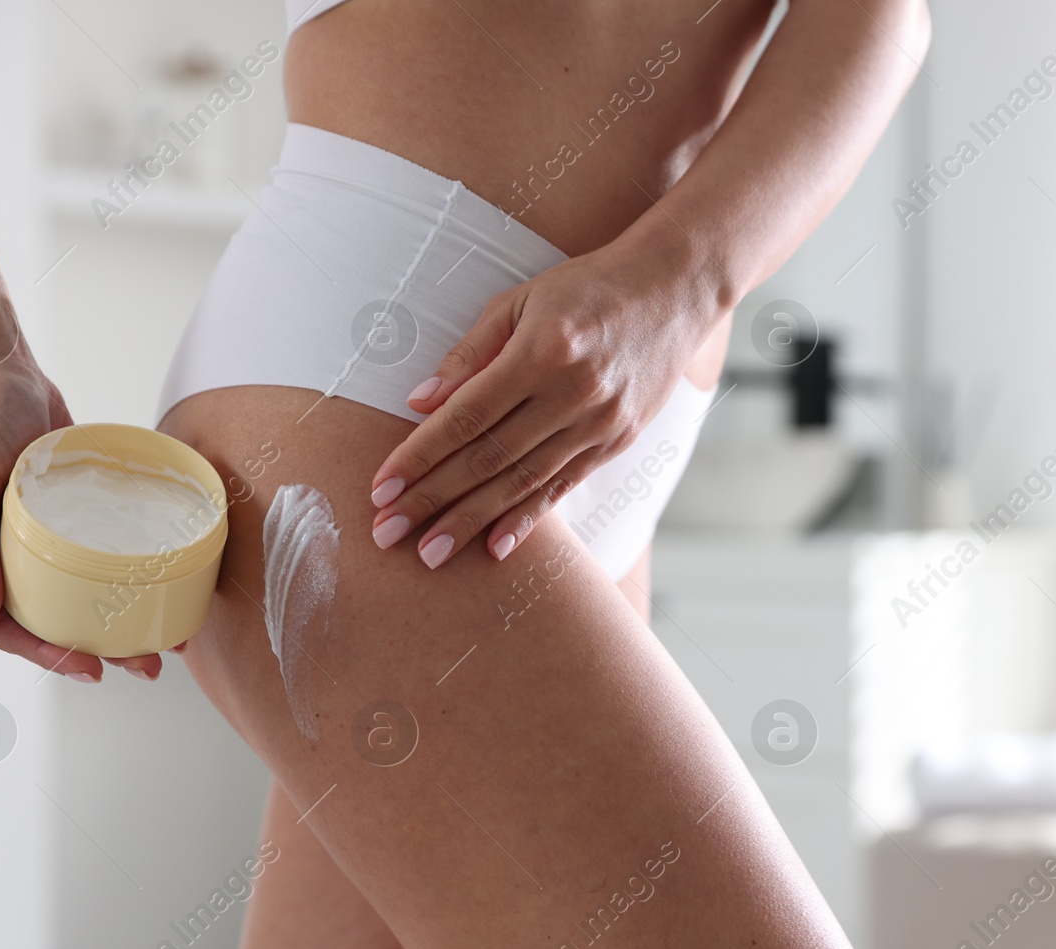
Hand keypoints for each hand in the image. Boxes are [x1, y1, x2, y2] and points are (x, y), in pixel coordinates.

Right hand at [0, 358, 164, 680]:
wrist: (0, 371)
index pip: (5, 627)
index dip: (46, 655)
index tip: (89, 668)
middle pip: (46, 621)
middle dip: (95, 651)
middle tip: (146, 666)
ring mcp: (31, 540)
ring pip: (73, 597)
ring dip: (114, 623)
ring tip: (162, 642)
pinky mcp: (61, 520)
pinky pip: (91, 559)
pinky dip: (121, 578)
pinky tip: (158, 589)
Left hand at [367, 235, 719, 567]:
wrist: (675, 289)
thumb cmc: (588, 287)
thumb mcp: (522, 300)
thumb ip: (470, 352)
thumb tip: (420, 402)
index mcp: (541, 351)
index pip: (465, 416)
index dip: (418, 456)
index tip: (380, 488)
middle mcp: (571, 393)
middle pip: (488, 457)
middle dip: (432, 499)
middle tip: (387, 534)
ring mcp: (598, 422)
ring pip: (522, 482)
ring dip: (470, 521)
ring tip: (428, 554)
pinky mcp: (616, 440)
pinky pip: (563, 487)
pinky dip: (526, 519)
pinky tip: (494, 546)